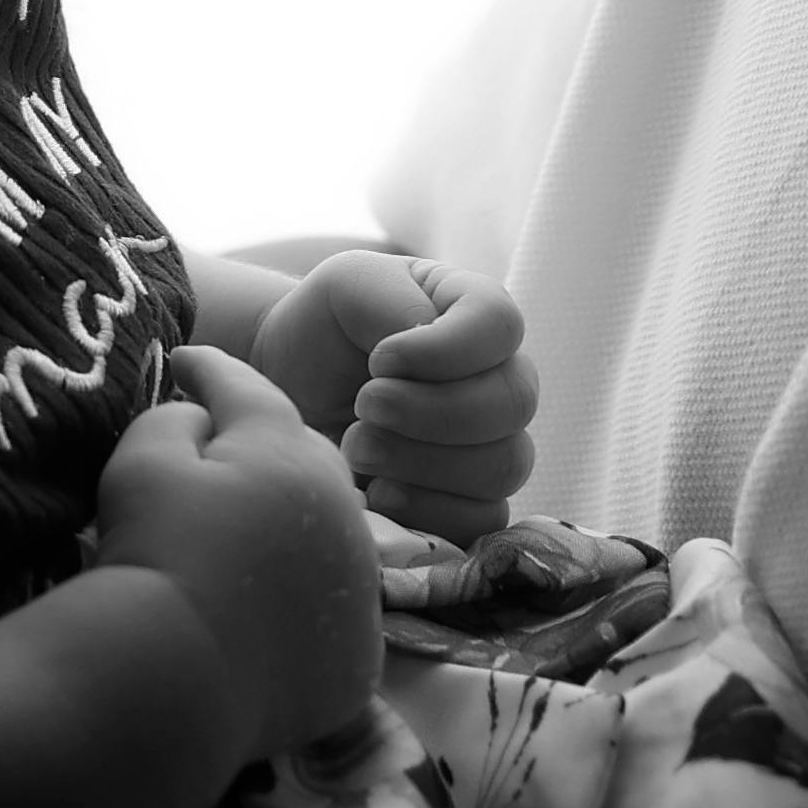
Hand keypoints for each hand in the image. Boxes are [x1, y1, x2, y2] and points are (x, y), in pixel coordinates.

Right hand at [90, 345, 382, 749]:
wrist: (175, 677)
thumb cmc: (154, 553)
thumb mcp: (143, 460)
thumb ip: (176, 419)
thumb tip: (203, 422)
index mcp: (292, 455)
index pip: (251, 393)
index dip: (212, 371)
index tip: (184, 361)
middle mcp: (345, 515)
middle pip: (306, 460)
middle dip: (266, 446)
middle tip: (221, 447)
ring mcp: (360, 592)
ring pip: (332, 534)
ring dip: (296, 522)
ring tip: (251, 528)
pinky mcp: (359, 659)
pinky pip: (336, 610)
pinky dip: (308, 598)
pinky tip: (272, 604)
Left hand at [252, 249, 541, 538]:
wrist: (295, 386)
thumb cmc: (328, 326)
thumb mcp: (350, 287)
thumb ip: (397, 307)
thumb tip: (430, 361)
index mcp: (478, 314)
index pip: (500, 325)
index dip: (443, 349)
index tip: (380, 358)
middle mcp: (502, 378)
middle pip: (511, 404)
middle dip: (428, 411)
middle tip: (364, 405)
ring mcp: (497, 443)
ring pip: (502, 466)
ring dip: (418, 461)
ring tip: (356, 445)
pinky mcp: (475, 501)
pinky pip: (483, 521)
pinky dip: (425, 510)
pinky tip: (378, 490)